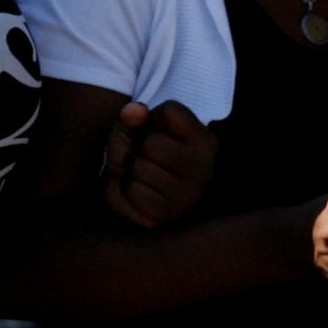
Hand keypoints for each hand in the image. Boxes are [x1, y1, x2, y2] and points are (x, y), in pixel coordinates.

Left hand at [104, 100, 216, 228]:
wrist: (140, 194)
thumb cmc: (143, 153)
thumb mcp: (138, 127)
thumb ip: (134, 115)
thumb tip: (134, 111)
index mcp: (206, 142)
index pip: (170, 111)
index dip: (152, 117)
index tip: (156, 130)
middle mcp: (204, 170)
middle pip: (151, 144)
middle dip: (136, 147)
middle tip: (139, 156)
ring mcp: (186, 197)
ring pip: (138, 169)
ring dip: (126, 169)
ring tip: (136, 173)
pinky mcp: (164, 216)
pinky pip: (130, 192)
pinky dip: (121, 188)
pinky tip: (133, 189)